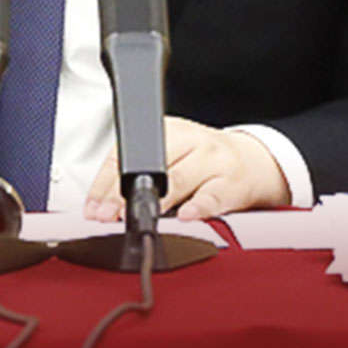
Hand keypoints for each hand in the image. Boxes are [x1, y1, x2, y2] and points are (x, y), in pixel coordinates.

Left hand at [84, 117, 290, 222]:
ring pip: (179, 180)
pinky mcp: (232, 183)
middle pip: (150, 168)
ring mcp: (213, 161)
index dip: (105, 184)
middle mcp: (190, 141)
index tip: (94, 208)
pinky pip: (212, 196)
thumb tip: (102, 207)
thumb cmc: (204, 162)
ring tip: (141, 216)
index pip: (127, 155)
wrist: (253, 162)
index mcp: (168, 131)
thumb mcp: (171, 156)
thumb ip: (138, 177)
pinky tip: (186, 215)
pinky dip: (198, 207)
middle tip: (109, 215)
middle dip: (125, 195)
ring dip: (157, 201)